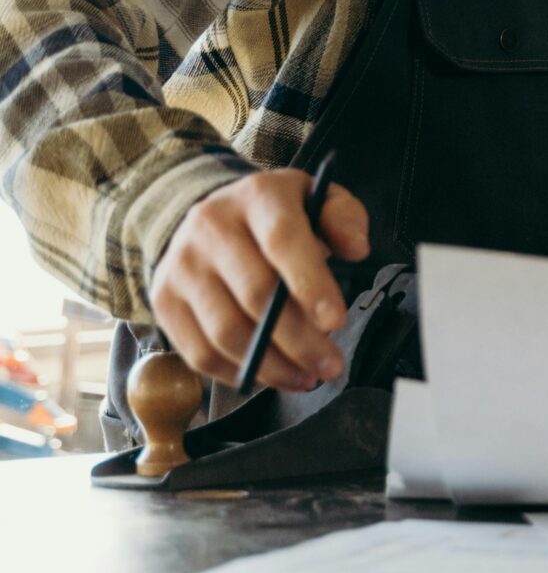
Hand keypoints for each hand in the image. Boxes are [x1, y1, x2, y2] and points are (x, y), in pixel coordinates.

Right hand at [150, 169, 370, 391]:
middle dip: (299, 340)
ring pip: (226, 331)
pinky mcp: (165, 299)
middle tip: (330, 365)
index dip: (311, 284)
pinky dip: (237, 374)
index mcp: (257, 195)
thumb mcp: (317, 199)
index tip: (336, 322)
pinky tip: (269, 375)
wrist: (211, 215)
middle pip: (255, 294)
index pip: (283, 239)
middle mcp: (211, 226)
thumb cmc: (274, 216)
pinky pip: (199, 352)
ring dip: (272, 365)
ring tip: (305, 376)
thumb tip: (357, 248)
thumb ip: (344, 218)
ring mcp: (183, 265)